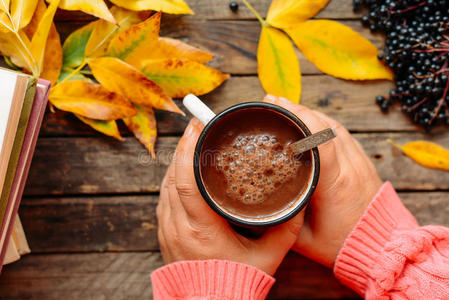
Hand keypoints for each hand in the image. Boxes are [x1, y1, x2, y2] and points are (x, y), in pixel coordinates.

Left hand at [156, 118, 304, 274]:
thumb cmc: (239, 282)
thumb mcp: (270, 255)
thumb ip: (286, 226)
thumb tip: (299, 196)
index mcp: (201, 229)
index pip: (185, 181)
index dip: (188, 151)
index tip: (196, 127)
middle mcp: (178, 227)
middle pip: (172, 177)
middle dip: (182, 147)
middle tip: (196, 126)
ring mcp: (168, 230)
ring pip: (165, 185)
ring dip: (176, 161)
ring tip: (192, 142)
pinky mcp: (165, 232)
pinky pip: (164, 197)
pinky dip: (172, 178)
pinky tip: (182, 168)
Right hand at [263, 95, 381, 267]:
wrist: (382, 247)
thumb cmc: (343, 245)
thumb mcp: (303, 239)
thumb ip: (281, 218)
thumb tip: (259, 199)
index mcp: (335, 182)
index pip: (317, 137)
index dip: (296, 115)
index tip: (274, 104)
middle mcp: (350, 165)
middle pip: (324, 124)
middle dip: (296, 108)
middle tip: (271, 101)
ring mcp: (359, 161)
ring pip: (333, 125)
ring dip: (309, 113)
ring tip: (286, 108)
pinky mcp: (362, 161)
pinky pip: (341, 133)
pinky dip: (322, 123)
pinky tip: (308, 121)